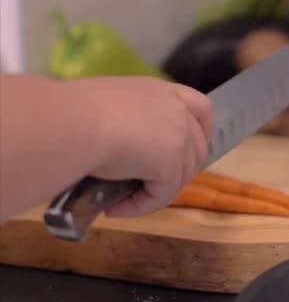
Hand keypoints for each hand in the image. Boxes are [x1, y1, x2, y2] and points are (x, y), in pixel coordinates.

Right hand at [65, 76, 211, 216]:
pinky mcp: (170, 168)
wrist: (74, 122)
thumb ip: (125, 116)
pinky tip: (115, 209)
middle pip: (197, 147)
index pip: (200, 107)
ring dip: (155, 192)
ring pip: (180, 176)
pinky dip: (140, 206)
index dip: (200, 129)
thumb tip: (113, 135)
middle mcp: (178, 113)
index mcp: (163, 92)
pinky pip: (161, 196)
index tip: (186, 148)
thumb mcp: (109, 102)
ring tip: (123, 200)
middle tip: (148, 184)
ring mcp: (180, 140)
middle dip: (179, 169)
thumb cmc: (77, 108)